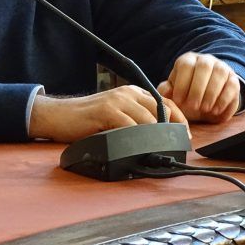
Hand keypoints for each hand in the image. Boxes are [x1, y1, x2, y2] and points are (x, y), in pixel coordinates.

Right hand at [28, 85, 188, 142]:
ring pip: (149, 119)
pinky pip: (130, 126)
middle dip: (171, 131)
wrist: (59, 115)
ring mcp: (117, 100)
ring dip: (155, 138)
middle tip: (175, 149)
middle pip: (162, 110)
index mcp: (133, 92)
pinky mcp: (106, 111)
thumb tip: (160, 137)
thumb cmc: (87, 120)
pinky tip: (136, 148)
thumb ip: (135, 119)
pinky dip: (137, 139)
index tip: (184, 137)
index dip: (179, 120)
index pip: (166, 102)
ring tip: (157, 152)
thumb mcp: (116, 115)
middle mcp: (128, 93)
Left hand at [157, 52, 239, 122]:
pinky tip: (215, 110)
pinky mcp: (234, 79)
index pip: (185, 65)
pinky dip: (224, 99)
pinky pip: (232, 85)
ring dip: (211, 93)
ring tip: (204, 109)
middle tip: (193, 106)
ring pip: (220, 73)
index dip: (182, 84)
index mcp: (188, 60)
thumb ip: (166, 91)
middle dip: (198, 88)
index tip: (179, 101)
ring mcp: (222, 67)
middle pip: (204, 66)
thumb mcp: (174, 92)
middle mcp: (206, 60)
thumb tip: (166, 92)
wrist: (205, 99)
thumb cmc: (186, 94)